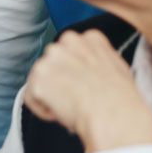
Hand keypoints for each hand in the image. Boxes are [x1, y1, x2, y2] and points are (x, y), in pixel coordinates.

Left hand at [24, 30, 151, 152]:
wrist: (113, 114)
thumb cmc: (120, 100)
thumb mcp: (117, 69)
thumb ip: (98, 60)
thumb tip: (90, 70)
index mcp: (90, 38)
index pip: (70, 51)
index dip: (74, 73)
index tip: (82, 86)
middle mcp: (67, 42)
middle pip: (51, 64)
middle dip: (58, 82)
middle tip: (74, 99)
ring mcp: (50, 58)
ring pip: (39, 80)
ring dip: (51, 96)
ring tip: (71, 107)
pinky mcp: (38, 77)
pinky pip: (30, 98)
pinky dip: (42, 110)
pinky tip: (60, 113)